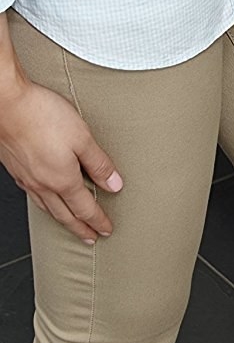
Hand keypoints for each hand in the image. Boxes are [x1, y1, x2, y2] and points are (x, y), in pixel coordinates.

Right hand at [0, 79, 122, 242]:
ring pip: (47, 208)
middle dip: (81, 228)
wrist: (7, 105)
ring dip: (62, 219)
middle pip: (65, 215)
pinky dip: (45, 205)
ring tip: (71, 224)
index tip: (107, 229)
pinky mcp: (16, 169)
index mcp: (62, 180)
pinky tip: (46, 199)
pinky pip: (34, 196)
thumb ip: (99, 163)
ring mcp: (26, 179)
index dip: (98, 221)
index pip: (85, 209)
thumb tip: (114, 185)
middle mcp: (42, 185)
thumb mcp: (82, 137)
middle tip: (91, 237)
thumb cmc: (43, 115)